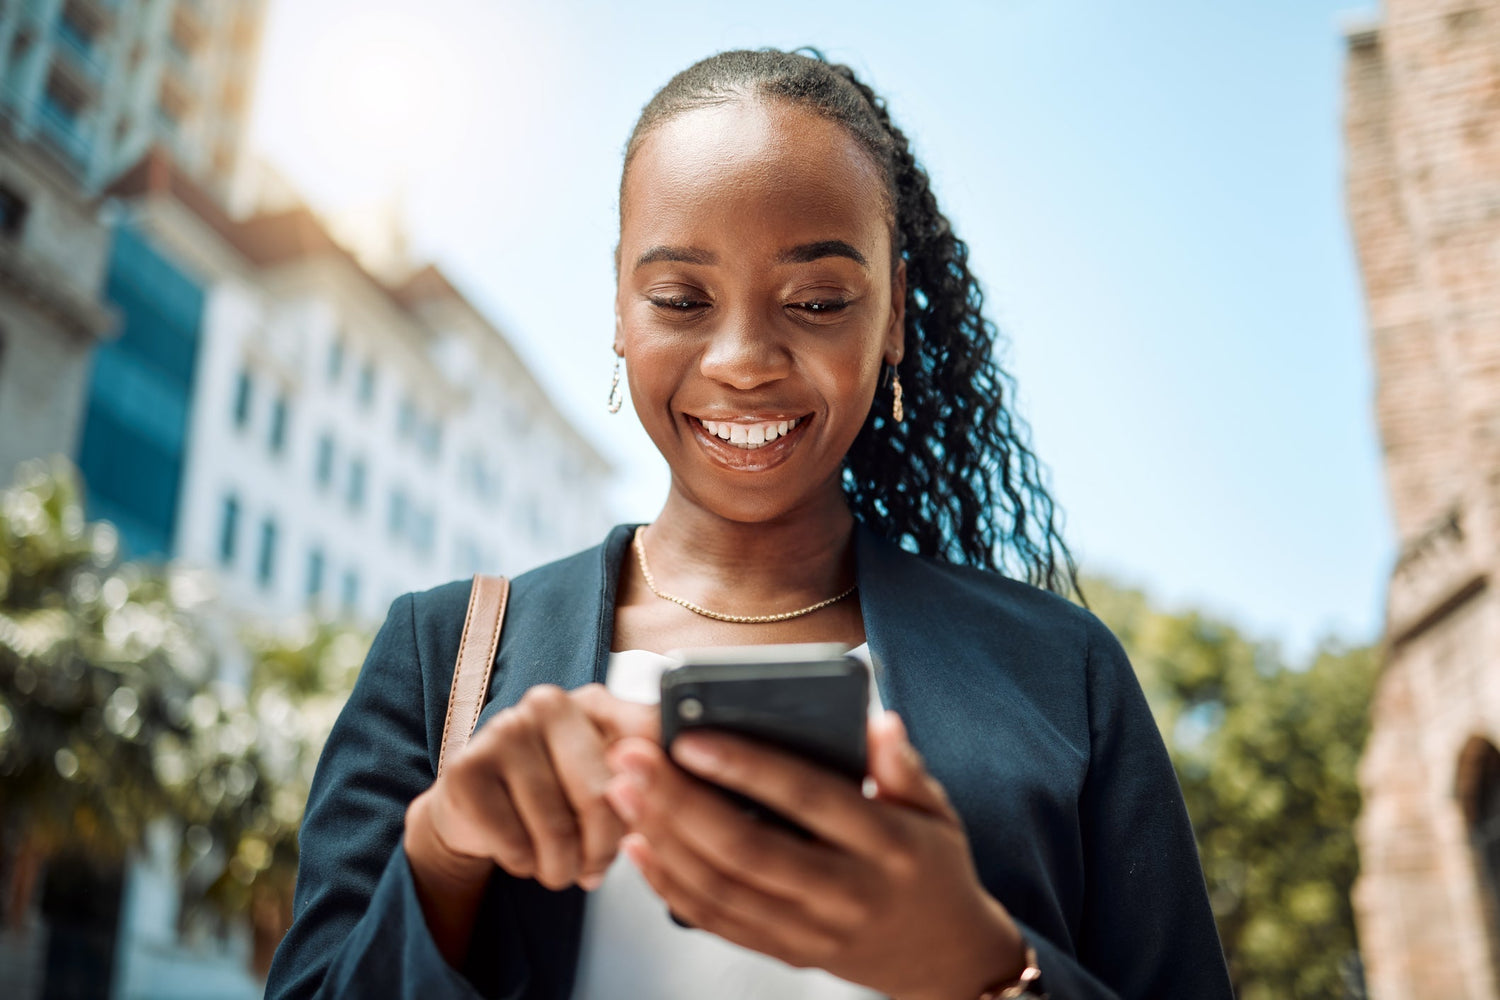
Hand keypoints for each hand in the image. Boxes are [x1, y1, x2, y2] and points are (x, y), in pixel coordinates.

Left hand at [603, 712, 1027, 999]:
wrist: (945, 959)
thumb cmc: (932, 866)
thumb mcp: (937, 809)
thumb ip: (903, 765)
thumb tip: (879, 720)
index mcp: (888, 845)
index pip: (809, 799)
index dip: (747, 768)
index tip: (692, 737)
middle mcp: (847, 893)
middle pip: (748, 849)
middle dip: (679, 801)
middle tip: (631, 758)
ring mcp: (813, 932)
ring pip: (722, 889)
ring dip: (662, 839)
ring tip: (622, 791)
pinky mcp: (788, 954)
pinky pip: (718, 921)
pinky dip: (671, 885)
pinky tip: (640, 845)